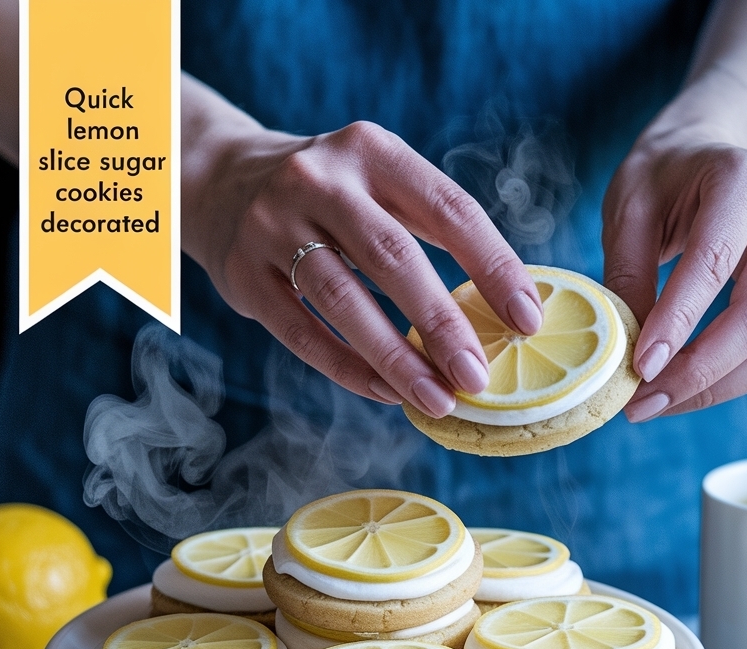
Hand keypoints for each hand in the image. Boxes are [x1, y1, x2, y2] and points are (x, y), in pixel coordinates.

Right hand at [183, 95, 542, 417]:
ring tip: (437, 399)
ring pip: (344, 301)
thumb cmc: (329, 197)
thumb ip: (430, 228)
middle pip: (393, 258)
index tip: (527, 320)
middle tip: (477, 377)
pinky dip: (348, 368)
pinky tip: (385, 392)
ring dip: (397, 358)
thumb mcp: (378, 183)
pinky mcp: (243, 273)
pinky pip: (302, 332)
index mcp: (372, 150)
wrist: (220, 182)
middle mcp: (320, 180)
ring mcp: (273, 225)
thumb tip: (503, 308)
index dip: (493, 266)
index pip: (448, 208)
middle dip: (442, 324)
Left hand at [602, 136, 746, 420]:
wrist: (715, 154)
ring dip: (715, 388)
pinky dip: (729, 381)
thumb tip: (627, 351)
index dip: (677, 322)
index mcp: (742, 183)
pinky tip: (686, 387)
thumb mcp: (629, 207)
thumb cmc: (666, 177)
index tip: (640, 368)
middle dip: (700, 373)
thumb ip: (627, 273)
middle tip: (641, 403)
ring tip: (655, 402)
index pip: (713, 262)